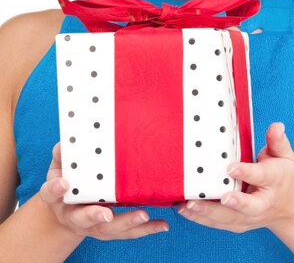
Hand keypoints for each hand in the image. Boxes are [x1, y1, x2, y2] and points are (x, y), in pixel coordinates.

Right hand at [39, 142, 168, 239]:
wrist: (67, 212)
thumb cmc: (66, 182)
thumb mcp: (59, 167)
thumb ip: (62, 155)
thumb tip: (66, 142)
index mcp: (58, 198)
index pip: (51, 194)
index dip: (55, 189)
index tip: (63, 183)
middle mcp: (75, 216)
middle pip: (84, 219)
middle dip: (96, 217)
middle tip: (107, 214)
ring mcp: (95, 225)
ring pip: (110, 229)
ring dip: (126, 223)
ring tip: (143, 216)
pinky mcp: (112, 229)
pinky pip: (129, 232)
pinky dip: (145, 229)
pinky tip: (161, 225)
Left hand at [177, 122, 293, 232]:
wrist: (288, 206)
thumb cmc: (282, 175)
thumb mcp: (284, 155)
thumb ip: (277, 141)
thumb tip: (276, 126)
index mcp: (273, 181)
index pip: (260, 176)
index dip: (245, 173)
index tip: (230, 168)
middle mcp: (262, 202)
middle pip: (246, 206)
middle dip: (230, 203)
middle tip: (214, 197)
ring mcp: (249, 216)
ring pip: (228, 218)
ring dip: (207, 213)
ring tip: (187, 206)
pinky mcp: (238, 223)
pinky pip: (218, 223)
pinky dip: (201, 219)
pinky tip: (184, 210)